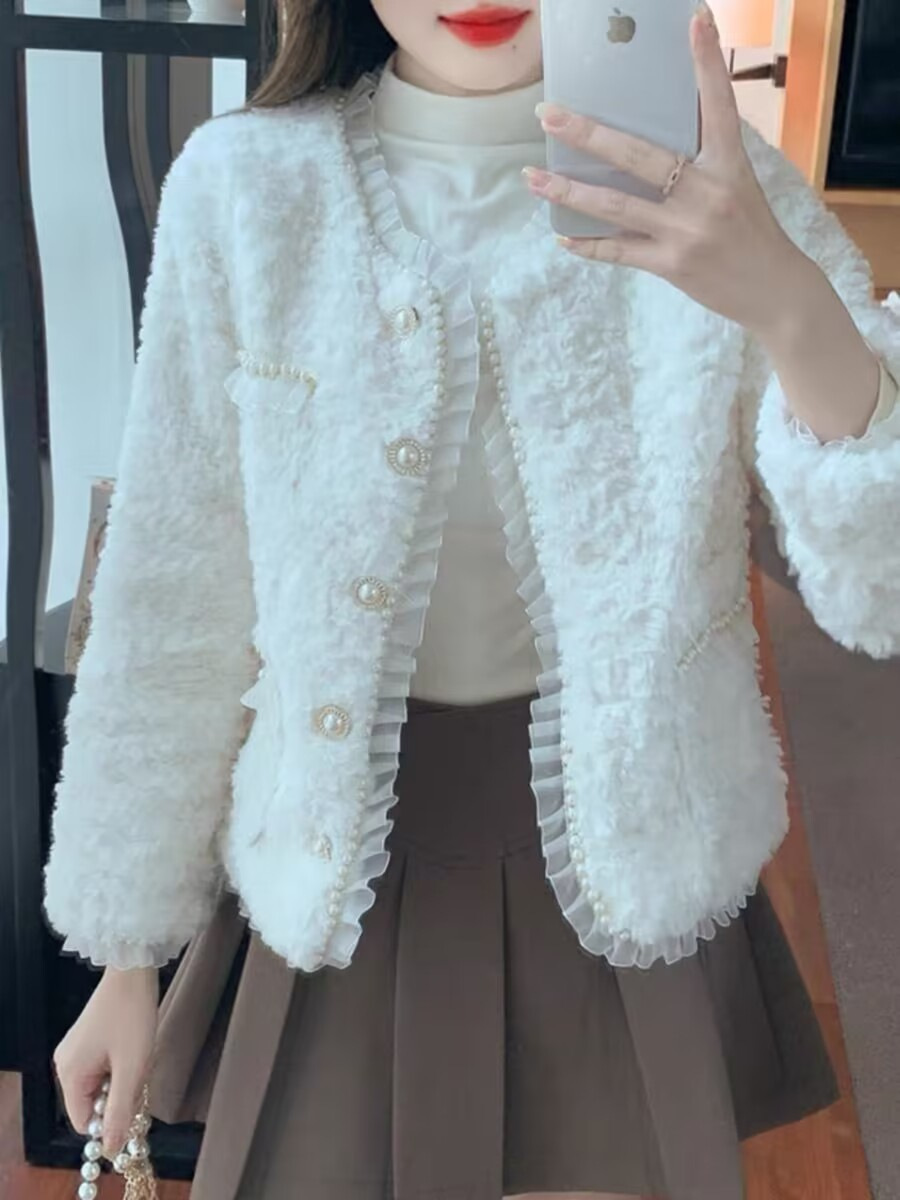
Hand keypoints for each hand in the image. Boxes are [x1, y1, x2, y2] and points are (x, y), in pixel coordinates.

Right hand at [52, 966, 158, 1158]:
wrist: (133, 971)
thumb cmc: (132, 1016)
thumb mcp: (131, 1068)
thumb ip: (119, 1111)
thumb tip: (109, 1149)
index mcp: (70, 1073)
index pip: (83, 1121)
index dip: (108, 1121)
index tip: (133, 1105)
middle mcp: (66, 1064)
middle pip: (93, 1102)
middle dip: (119, 1096)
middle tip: (140, 1075)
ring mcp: (76, 1050)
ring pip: (102, 1084)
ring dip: (124, 1079)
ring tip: (140, 1056)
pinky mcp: (89, 1040)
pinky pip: (105, 1067)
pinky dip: (123, 1066)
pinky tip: (136, 1048)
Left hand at [522, 3, 807, 334]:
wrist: (774, 291)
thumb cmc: (753, 231)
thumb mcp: (739, 183)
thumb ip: (706, 154)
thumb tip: (667, 124)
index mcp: (729, 164)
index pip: (718, 105)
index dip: (707, 63)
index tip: (695, 20)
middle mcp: (706, 193)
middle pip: (639, 157)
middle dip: (589, 135)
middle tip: (549, 115)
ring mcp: (685, 231)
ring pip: (616, 207)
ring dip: (569, 191)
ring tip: (533, 178)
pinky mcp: (671, 264)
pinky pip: (619, 251)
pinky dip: (589, 244)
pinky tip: (562, 235)